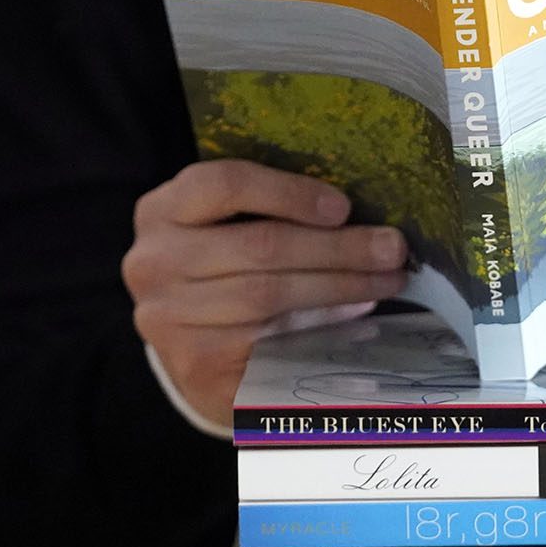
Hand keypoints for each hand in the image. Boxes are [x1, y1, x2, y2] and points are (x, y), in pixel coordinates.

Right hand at [122, 160, 408, 426]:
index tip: (344, 207)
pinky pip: (268, 338)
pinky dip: (320, 324)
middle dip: (337, 247)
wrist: (196, 355)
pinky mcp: (195, 362)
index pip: (222, 184)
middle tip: (393, 248)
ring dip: (341, 286)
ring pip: (269, 294)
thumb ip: (274, 214)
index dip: (288, 193)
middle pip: (259, 245)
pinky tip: (355, 315)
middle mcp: (153, 262)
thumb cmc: (227, 275)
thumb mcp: (231, 231)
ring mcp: (167, 316)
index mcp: (161, 211)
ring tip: (387, 280)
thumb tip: (363, 213)